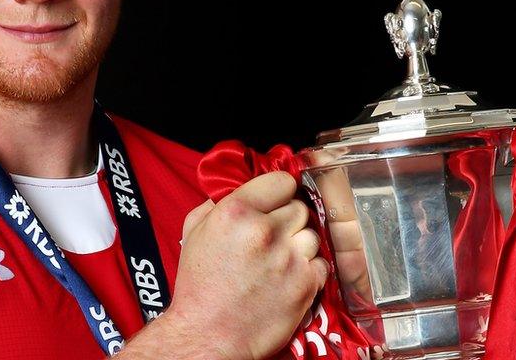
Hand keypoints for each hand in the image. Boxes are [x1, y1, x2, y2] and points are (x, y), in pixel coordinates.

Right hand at [135, 171, 327, 359]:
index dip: (278, 192)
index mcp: (236, 212)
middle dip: (287, 220)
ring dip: (299, 244)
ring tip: (279, 260)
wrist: (207, 335)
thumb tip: (238, 190)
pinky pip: (322, 262)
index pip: (282, 182)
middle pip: (299, 208)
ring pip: (312, 234)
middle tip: (272, 237)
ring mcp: (289, 257)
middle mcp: (265, 231)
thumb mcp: (194, 232)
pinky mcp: (306, 284)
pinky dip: (309, 269)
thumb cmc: (199, 288)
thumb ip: (216, 204)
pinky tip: (288, 277)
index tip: (276, 201)